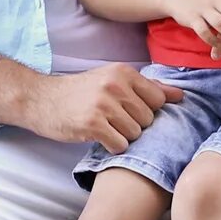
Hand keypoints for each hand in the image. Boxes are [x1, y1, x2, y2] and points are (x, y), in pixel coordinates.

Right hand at [21, 63, 182, 151]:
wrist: (39, 99)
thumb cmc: (78, 92)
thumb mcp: (112, 81)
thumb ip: (148, 88)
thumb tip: (181, 95)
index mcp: (124, 72)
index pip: (158, 101)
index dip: (145, 111)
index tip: (125, 110)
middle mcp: (115, 85)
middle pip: (148, 120)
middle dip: (133, 125)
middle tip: (110, 120)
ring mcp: (103, 105)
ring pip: (135, 134)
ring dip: (121, 137)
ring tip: (103, 127)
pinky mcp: (92, 124)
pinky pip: (119, 145)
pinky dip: (111, 146)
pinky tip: (97, 137)